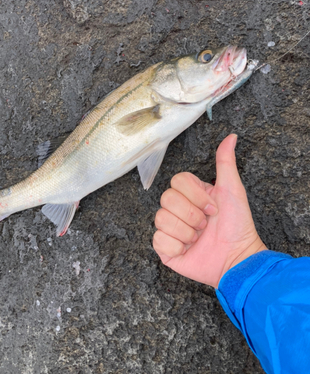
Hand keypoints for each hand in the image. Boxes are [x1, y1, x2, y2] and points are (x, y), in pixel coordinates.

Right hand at [153, 134, 266, 287]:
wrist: (237, 260)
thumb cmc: (237, 226)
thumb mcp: (232, 190)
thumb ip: (226, 162)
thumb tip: (231, 137)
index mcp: (191, 194)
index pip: (177, 181)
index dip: (195, 196)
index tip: (213, 207)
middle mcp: (178, 209)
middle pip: (167, 199)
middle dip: (192, 215)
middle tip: (206, 225)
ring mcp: (170, 229)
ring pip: (161, 219)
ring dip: (186, 232)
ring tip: (199, 239)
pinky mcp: (165, 249)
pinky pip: (158, 240)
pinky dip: (176, 246)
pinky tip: (188, 250)